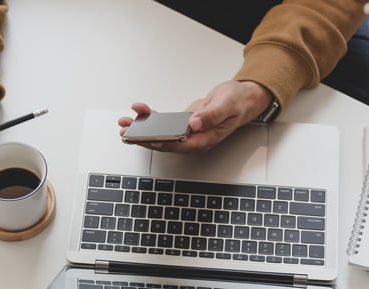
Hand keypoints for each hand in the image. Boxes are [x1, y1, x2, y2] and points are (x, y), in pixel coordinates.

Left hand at [119, 80, 272, 152]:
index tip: (148, 139)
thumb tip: (195, 123)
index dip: (163, 143)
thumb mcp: (227, 105)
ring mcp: (188, 131)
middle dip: (144, 137)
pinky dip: (152, 116)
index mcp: (206, 138)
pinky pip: (165, 123)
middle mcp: (195, 138)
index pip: (181, 145)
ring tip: (125, 122)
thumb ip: (212, 115)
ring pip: (162, 133)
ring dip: (143, 128)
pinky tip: (140, 110)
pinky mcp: (184, 123)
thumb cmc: (238, 102)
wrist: (242, 97)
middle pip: (166, 142)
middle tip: (126, 132)